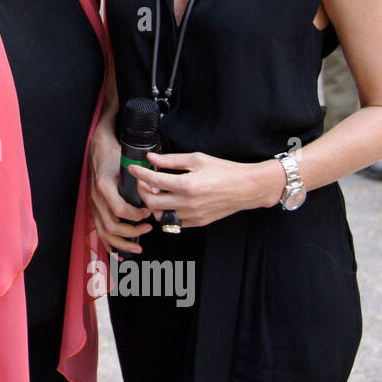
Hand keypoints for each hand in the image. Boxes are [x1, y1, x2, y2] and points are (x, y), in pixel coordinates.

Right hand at [87, 125, 151, 253]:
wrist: (98, 151)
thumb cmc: (114, 157)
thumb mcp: (128, 163)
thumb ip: (141, 177)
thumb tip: (156, 192)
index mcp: (104, 186)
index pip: (119, 209)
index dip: (136, 215)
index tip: (149, 212)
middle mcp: (96, 199)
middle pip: (111, 225)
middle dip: (132, 232)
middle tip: (148, 228)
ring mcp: (94, 206)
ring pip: (104, 232)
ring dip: (122, 243)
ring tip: (138, 247)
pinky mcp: (95, 210)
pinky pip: (100, 232)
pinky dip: (110, 244)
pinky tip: (120, 253)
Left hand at [127, 151, 282, 229]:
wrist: (247, 188)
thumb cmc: (225, 171)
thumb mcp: (197, 159)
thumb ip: (171, 160)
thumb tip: (152, 158)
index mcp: (187, 185)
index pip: (153, 181)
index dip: (139, 174)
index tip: (133, 168)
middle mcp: (188, 203)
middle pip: (151, 202)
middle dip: (142, 191)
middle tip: (144, 182)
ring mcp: (192, 215)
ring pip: (160, 215)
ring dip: (153, 205)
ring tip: (156, 192)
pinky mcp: (197, 222)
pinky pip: (173, 222)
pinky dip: (166, 213)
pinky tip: (169, 202)